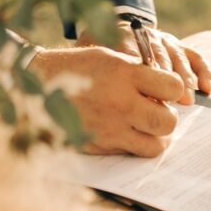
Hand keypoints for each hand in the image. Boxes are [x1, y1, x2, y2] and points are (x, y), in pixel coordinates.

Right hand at [30, 45, 187, 156]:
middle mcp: (121, 103)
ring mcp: (111, 128)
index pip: (173, 87)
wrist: (37, 86)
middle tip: (156, 111)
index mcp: (125, 74)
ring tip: (144, 126)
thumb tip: (167, 89)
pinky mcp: (100, 145)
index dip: (173, 89)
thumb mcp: (109, 57)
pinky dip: (133, 145)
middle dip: (167, 117)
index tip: (165, 89)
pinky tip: (125, 132)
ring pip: (155, 145)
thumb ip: (138, 72)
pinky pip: (131, 152)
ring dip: (154, 136)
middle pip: (168, 121)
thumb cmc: (77, 68)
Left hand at [102, 23, 210, 101]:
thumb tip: (92, 76)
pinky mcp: (180, 47)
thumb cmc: (102, 51)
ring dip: (185, 78)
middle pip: (159, 56)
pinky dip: (204, 72)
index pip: (134, 52)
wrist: (115, 28)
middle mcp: (149, 37)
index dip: (142, 72)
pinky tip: (206, 88)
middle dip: (166, 77)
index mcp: (124, 36)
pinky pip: (196, 57)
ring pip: (179, 57)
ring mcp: (166, 41)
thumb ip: (92, 59)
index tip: (145, 93)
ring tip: (187, 99)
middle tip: (170, 99)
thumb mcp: (92, 51)